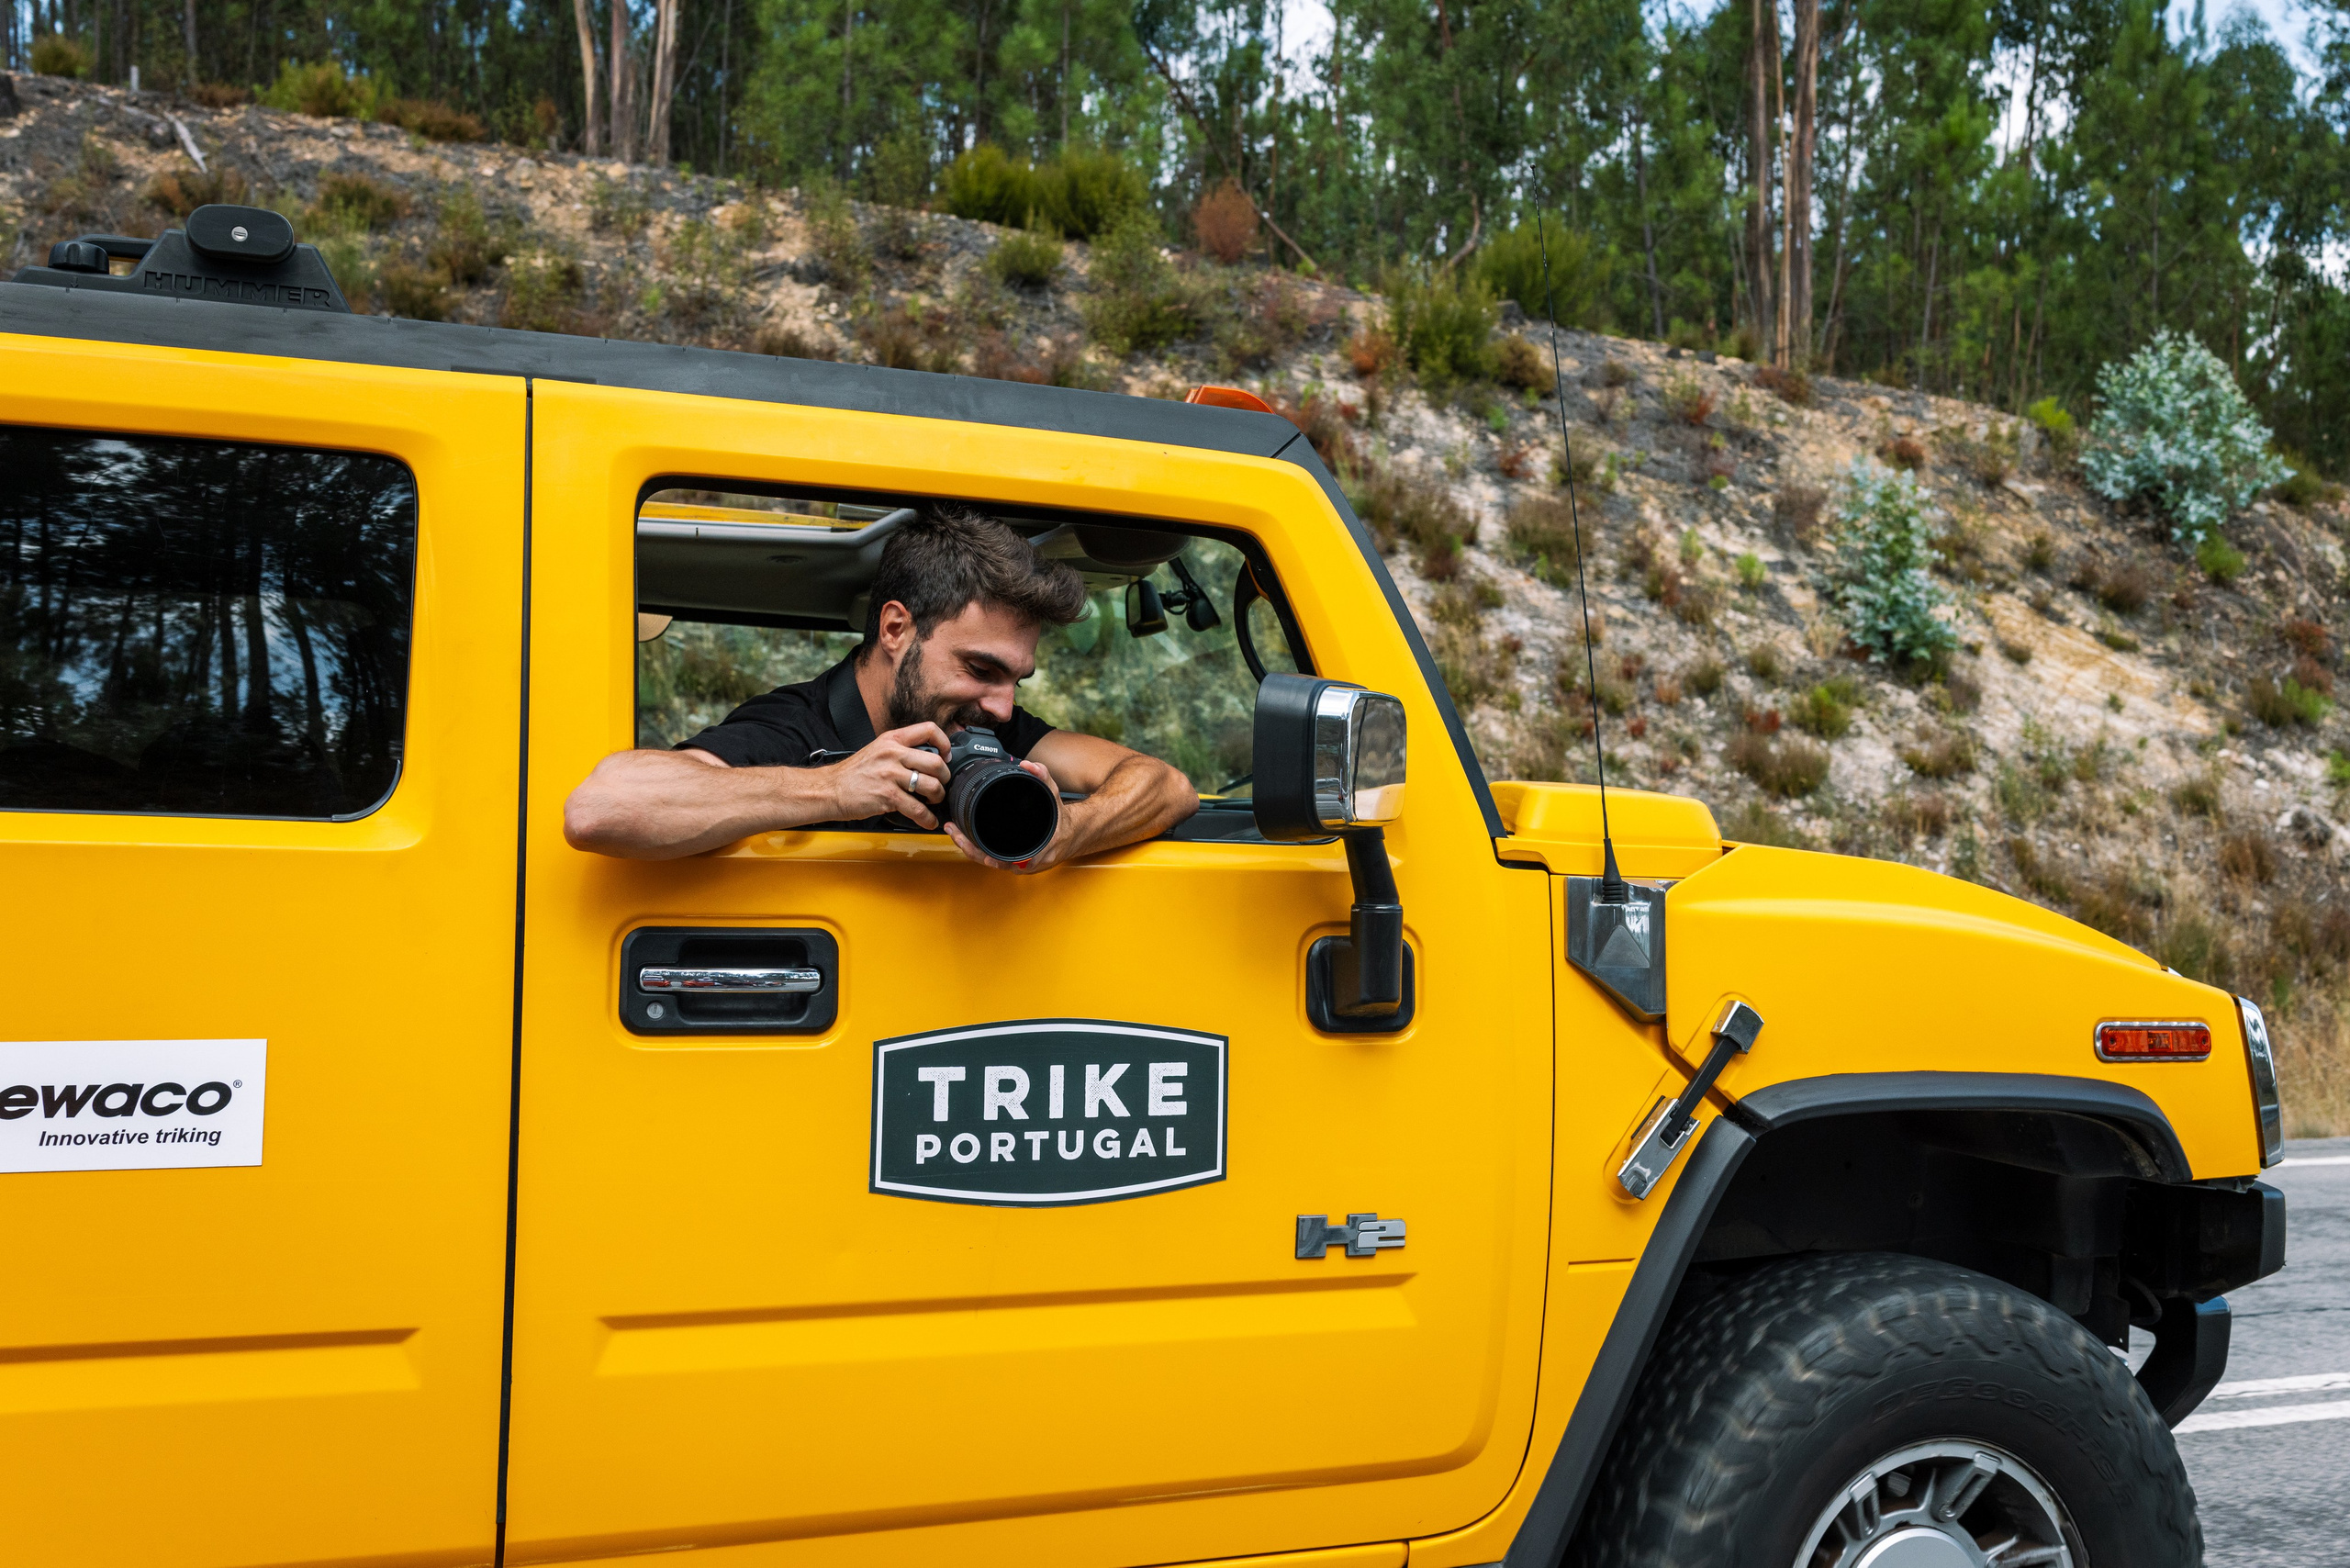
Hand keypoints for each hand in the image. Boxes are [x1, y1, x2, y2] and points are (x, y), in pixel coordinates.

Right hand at [824, 722, 952, 827]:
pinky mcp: (887, 796)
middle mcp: (893, 754)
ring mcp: (890, 775)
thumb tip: (926, 760)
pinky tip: (927, 820)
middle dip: (945, 776)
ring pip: (931, 786)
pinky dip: (927, 818)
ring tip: (933, 801)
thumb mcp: (877, 751)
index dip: (944, 742)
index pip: (928, 729)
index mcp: (892, 740)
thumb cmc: (853, 773)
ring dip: (938, 797)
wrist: (829, 789)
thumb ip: (900, 751)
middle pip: (936, 761)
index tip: (947, 755)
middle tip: (942, 783)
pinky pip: (918, 809)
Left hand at [944, 759, 1068, 872]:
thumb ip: (1043, 778)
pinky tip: (966, 839)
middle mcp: (1028, 862)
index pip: (1013, 860)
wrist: (1072, 835)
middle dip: (972, 849)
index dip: (996, 859)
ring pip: (991, 862)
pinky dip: (979, 851)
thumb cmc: (1061, 820)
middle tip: (956, 833)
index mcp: (1039, 850)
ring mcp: (1021, 865)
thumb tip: (1029, 765)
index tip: (983, 854)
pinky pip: (993, 860)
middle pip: (995, 862)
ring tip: (955, 833)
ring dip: (971, 850)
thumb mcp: (1053, 795)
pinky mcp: (1015, 863)